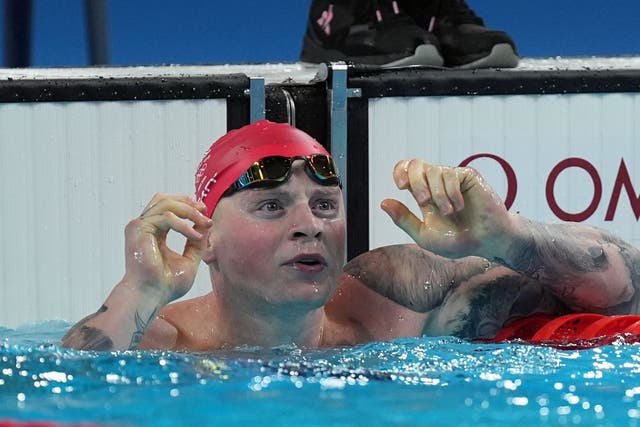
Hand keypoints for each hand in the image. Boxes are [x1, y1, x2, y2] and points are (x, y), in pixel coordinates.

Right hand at [123, 193, 212, 303]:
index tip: (205, 213)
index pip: (168, 207)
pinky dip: (183, 224)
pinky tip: (194, 235)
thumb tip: (207, 225)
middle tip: (204, 212)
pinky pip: (165, 217)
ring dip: (189, 211)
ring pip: (166, 203)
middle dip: (188, 202)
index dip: (187, 205)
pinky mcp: (138, 229)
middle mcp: (144, 227)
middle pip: (165, 199)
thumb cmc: (166, 285)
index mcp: (154, 233)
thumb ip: (197, 243)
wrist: (151, 296)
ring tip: (204, 223)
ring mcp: (139, 227)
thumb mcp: (189, 260)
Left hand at [381, 159, 512, 258]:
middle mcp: (436, 184)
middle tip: (423, 201)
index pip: (405, 170)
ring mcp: (452, 178)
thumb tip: (383, 202)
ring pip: (434, 171)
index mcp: (424, 194)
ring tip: (450, 212)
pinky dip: (452, 192)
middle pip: (416, 164)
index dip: (399, 171)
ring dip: (438, 194)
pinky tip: (460, 206)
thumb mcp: (425, 235)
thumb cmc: (458, 241)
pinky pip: (451, 174)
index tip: (401, 186)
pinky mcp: (468, 176)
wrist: (487, 242)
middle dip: (415, 181)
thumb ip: (404, 220)